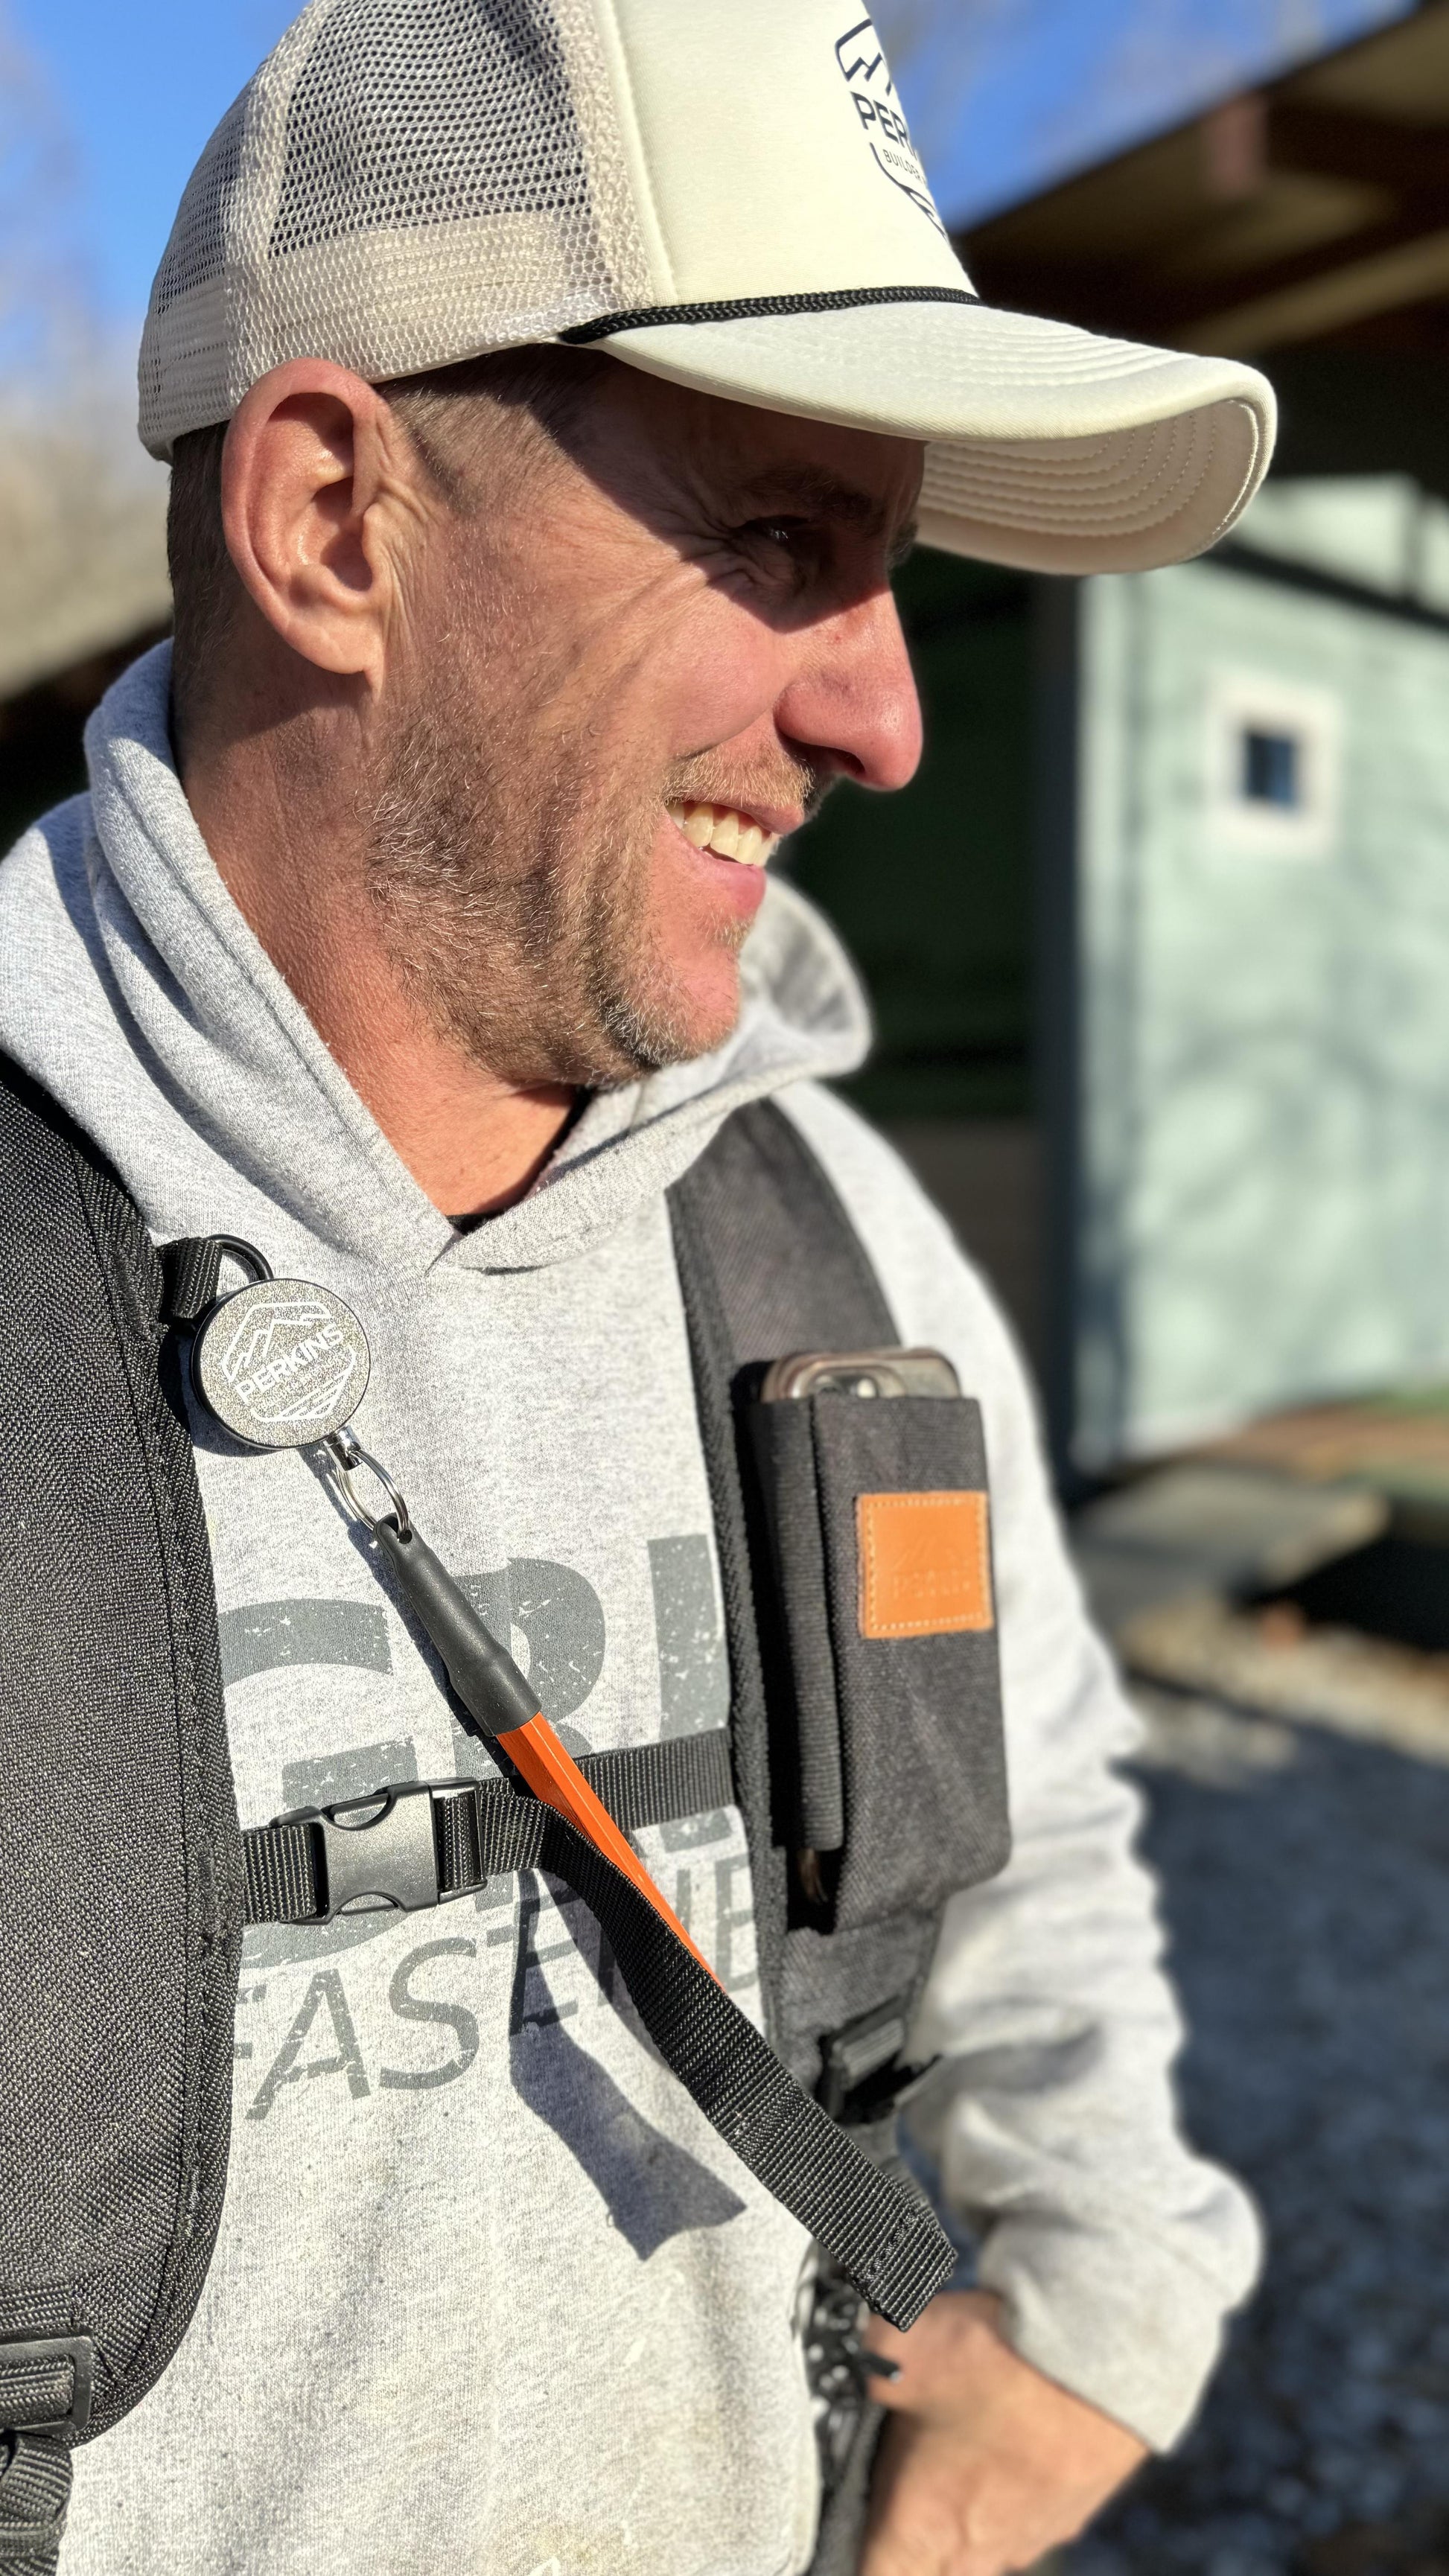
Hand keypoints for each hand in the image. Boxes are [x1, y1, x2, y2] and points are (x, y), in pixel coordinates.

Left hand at [858, 2291, 1147, 2575]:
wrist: (1098, 2349)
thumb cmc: (992, 2357)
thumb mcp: (895, 2342)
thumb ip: (861, 2362)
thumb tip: (850, 2355)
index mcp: (921, 2524)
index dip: (853, 2557)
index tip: (847, 2539)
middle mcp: (975, 2547)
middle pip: (927, 2572)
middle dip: (908, 2548)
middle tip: (894, 2503)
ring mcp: (1028, 2534)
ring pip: (979, 2553)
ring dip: (959, 2525)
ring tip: (950, 2467)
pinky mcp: (1069, 2511)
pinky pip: (1025, 2525)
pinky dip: (1008, 2500)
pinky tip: (1003, 2450)